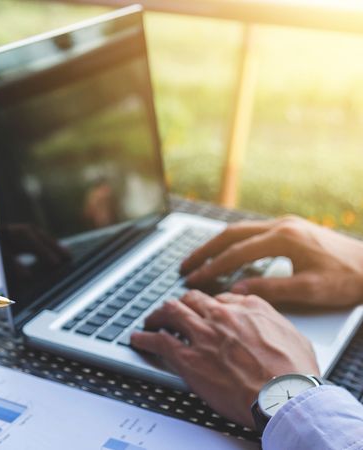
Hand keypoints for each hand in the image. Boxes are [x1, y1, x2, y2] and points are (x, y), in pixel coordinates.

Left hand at [131, 290, 318, 427]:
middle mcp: (221, 315)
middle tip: (172, 312)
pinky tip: (137, 339)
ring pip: (170, 312)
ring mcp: (202, 334)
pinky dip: (144, 338)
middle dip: (180, 304)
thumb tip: (262, 318)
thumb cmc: (294, 373)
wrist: (284, 396)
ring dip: (157, 315)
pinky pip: (158, 341)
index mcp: (248, 308)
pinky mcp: (188, 357)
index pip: (218, 298)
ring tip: (150, 321)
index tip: (203, 312)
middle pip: (190, 299)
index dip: (207, 305)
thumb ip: (272, 320)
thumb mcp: (292, 335)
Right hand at [181, 216, 362, 306]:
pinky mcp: (290, 228)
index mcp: (284, 238)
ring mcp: (285, 224)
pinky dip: (233, 244)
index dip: (212, 268)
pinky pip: (252, 233)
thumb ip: (270, 289)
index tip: (194, 280)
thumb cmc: (348, 280)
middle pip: (231, 234)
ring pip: (239, 230)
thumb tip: (235, 290)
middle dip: (205, 250)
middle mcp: (281, 225)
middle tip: (185, 266)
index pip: (237, 253)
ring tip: (198, 260)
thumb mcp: (310, 289)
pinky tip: (227, 255)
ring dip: (216, 245)